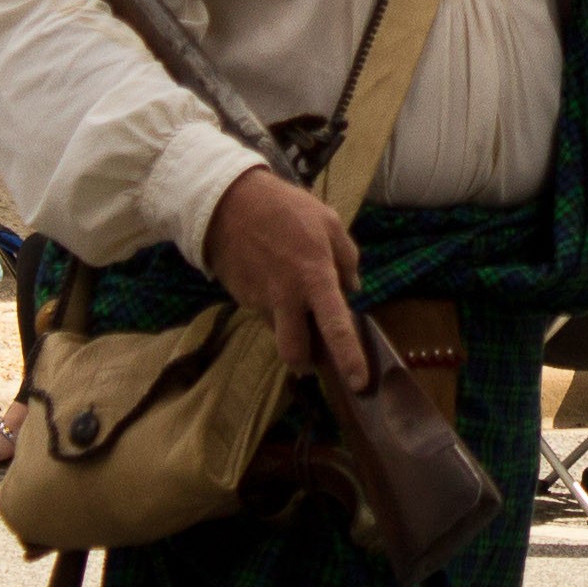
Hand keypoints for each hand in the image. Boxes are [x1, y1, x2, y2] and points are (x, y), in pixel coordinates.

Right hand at [205, 169, 374, 392]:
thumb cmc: (285, 208)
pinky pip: (265, 313)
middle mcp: (287, 298)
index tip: (359, 384)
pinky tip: (273, 277)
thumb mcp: (328, 221)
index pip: (335, 327)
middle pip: (295, 353)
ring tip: (292, 291)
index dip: (349, 359)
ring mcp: (261, 301)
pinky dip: (274, 306)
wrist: (228, 202)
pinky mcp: (242, 299)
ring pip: (279, 332)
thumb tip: (353, 289)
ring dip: (290, 326)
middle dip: (306, 360)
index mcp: (315, 277)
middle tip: (317, 348)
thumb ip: (347, 257)